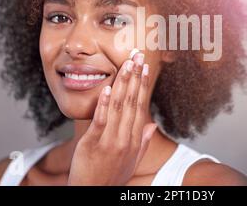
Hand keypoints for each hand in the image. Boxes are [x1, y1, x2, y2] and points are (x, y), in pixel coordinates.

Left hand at [67, 52, 156, 184]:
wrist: (94, 195)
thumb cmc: (112, 177)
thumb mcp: (132, 161)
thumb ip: (143, 141)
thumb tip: (153, 125)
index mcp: (135, 139)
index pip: (141, 105)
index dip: (143, 85)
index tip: (145, 67)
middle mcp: (126, 138)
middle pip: (132, 101)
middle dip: (135, 76)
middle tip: (138, 56)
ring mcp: (110, 141)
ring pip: (118, 106)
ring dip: (122, 83)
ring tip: (126, 64)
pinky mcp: (93, 144)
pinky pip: (100, 121)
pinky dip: (103, 104)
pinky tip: (106, 88)